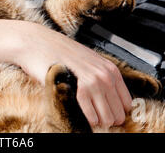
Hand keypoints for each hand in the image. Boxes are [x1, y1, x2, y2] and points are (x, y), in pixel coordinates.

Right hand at [16, 22, 131, 128]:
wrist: (38, 43)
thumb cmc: (58, 52)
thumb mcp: (86, 61)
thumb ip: (98, 77)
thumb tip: (107, 100)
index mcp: (110, 69)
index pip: (126, 103)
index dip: (115, 110)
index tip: (105, 113)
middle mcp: (105, 75)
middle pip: (118, 112)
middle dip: (108, 118)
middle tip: (96, 117)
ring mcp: (93, 81)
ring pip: (107, 117)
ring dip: (99, 121)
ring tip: (89, 117)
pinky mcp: (79, 87)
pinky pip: (92, 115)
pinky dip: (89, 119)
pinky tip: (84, 117)